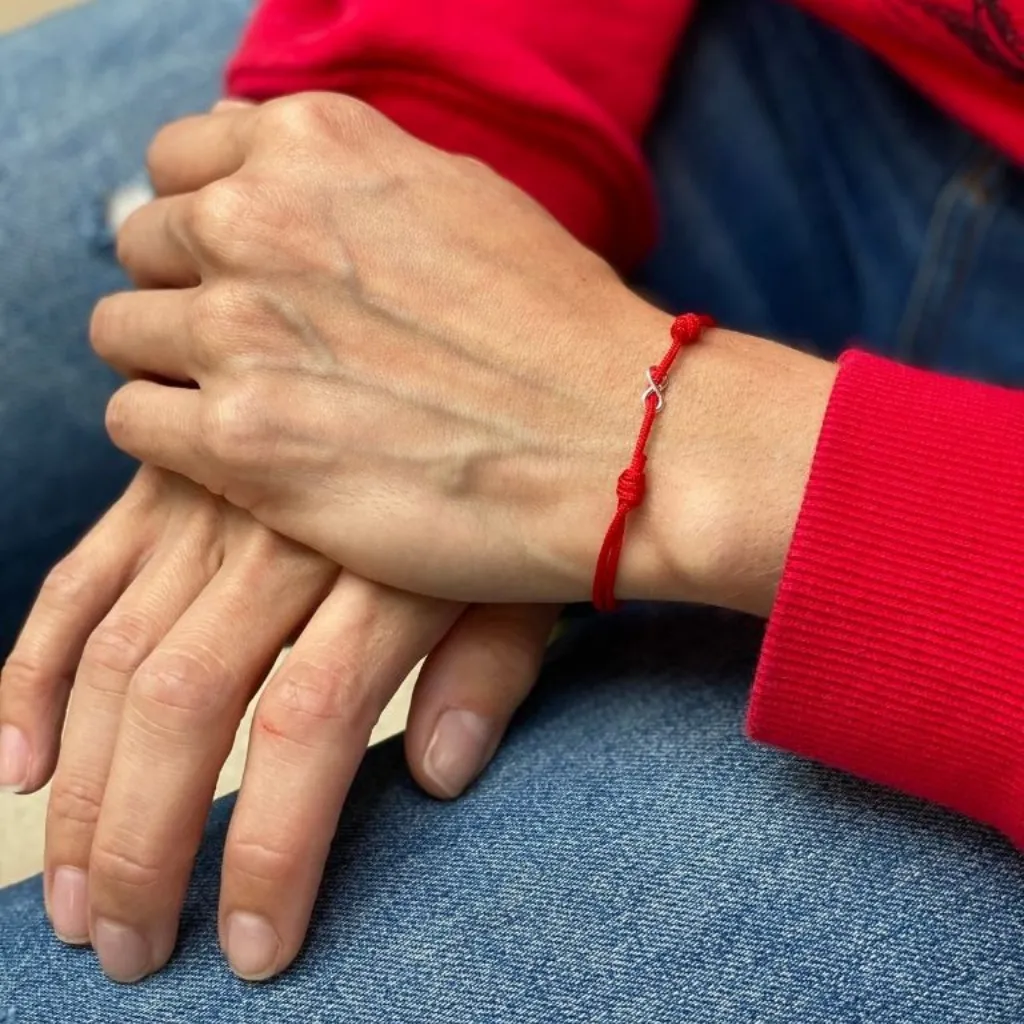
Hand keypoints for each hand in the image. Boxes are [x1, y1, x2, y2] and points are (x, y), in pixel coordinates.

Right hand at [0, 467, 558, 981]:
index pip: (312, 725)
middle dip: (142, 843)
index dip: (272, 848)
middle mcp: (282, 533)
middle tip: (131, 951)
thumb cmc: (516, 474)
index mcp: (382, 561)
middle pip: (186, 701)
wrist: (461, 338)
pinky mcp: (165, 483)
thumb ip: (488, 667)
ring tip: (77, 901)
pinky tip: (21, 762)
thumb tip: (435, 777)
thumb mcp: (526, 566)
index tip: (255, 946)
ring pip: (115, 654)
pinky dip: (34, 670)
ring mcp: (210, 501)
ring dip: (81, 787)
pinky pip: (80, 581)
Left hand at [91, 93, 694, 605]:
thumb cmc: (559, 332)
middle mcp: (261, 220)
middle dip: (186, 295)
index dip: (204, 226)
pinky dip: (174, 440)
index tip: (238, 274)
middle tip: (255, 353)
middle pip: (145, 247)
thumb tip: (272, 200)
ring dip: (174, 370)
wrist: (624, 440)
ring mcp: (243, 330)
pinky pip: (133, 423)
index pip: (178, 164)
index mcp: (316, 146)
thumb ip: (346, 191)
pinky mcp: (242, 441)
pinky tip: (244, 459)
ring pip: (125, 336)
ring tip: (249, 409)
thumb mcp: (458, 202)